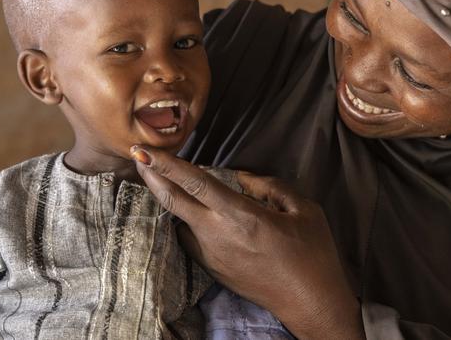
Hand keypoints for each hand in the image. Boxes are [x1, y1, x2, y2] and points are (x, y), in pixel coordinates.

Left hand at [130, 145, 364, 339]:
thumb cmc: (312, 254)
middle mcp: (219, 234)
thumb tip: (243, 177)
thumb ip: (270, 186)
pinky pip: (190, 239)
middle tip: (138, 157)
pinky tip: (193, 212)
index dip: (167, 164)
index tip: (145, 150)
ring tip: (166, 181)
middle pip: (173, 201)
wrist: (309, 302)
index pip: (195, 183)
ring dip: (170, 200)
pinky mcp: (211, 269)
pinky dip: (186, 221)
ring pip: (179, 221)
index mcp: (241, 215)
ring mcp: (211, 254)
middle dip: (151, 176)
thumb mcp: (303, 210)